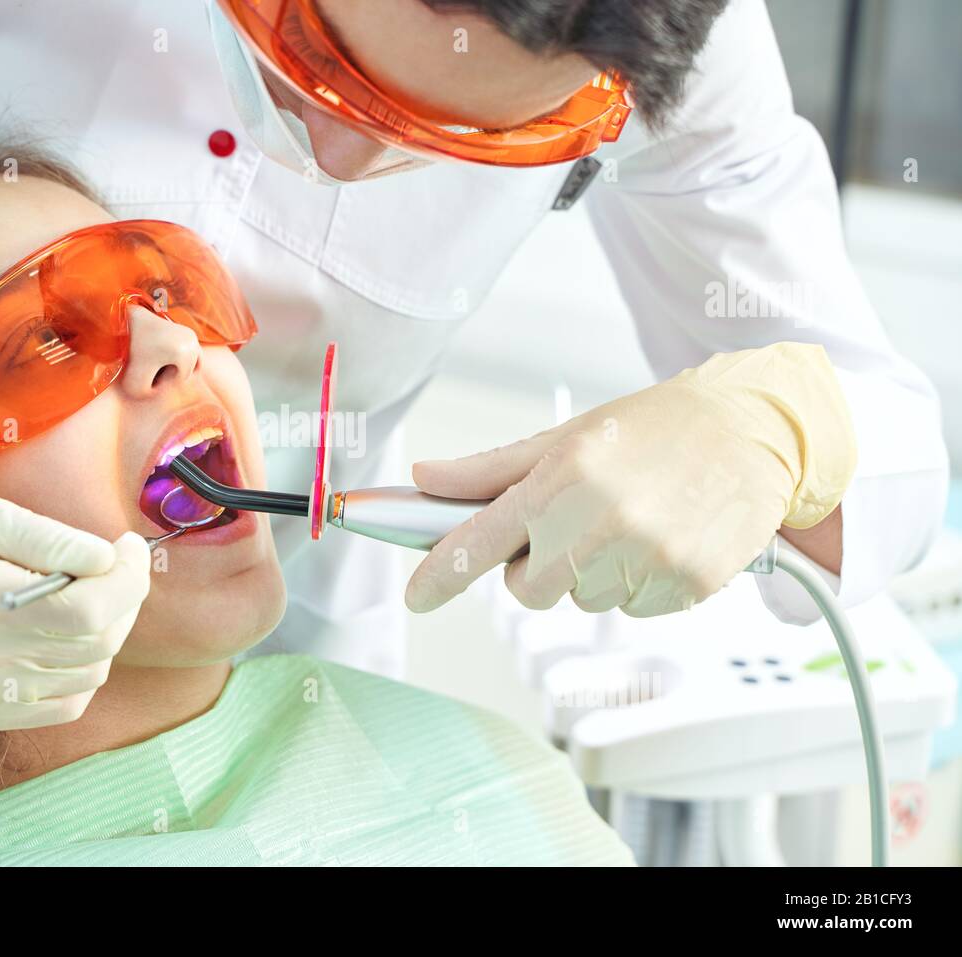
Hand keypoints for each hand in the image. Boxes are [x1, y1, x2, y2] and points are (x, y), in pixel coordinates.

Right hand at [0, 478, 150, 729]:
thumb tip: (107, 557)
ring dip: (107, 632)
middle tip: (116, 564)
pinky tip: (66, 635)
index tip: (126, 547)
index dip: (124, 579)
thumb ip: (46, 537)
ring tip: (88, 593)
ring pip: (88, 675)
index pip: (81, 609)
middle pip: (93, 643)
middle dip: (125, 598)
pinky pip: (63, 706)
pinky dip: (82, 671)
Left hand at [405, 343, 855, 617]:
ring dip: (591, 573)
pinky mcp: (687, 584)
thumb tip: (425, 479)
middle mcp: (602, 521)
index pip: (479, 543)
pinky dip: (636, 583)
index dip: (439, 576)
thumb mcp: (564, 438)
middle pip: (528, 590)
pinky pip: (633, 608)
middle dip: (536, 565)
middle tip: (570, 523)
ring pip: (582, 600)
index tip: (417, 597)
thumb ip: (488, 471)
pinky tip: (658, 539)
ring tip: (627, 522)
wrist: (753, 430)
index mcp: (562, 478)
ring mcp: (648, 557)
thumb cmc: (654, 428)